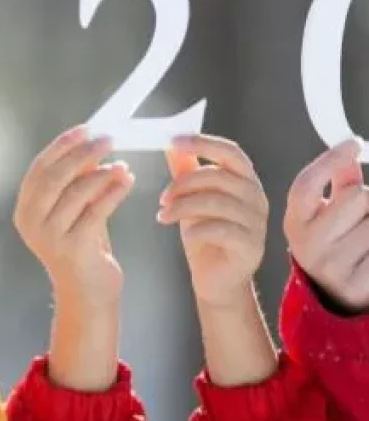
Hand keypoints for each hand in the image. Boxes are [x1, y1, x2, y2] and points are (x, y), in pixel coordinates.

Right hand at [13, 126, 133, 303]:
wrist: (88, 295)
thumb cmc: (83, 248)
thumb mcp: (74, 210)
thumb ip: (76, 181)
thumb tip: (92, 144)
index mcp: (25, 209)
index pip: (40, 167)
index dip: (63, 145)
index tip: (86, 129)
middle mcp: (30, 222)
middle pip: (55, 176)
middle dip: (83, 153)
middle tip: (108, 140)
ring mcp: (49, 237)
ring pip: (76, 192)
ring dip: (102, 173)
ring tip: (121, 164)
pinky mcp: (72, 248)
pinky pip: (96, 211)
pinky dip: (113, 192)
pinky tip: (127, 181)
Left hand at [161, 135, 267, 307]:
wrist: (217, 279)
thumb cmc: (206, 235)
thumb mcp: (192, 198)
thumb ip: (185, 170)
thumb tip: (171, 144)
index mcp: (244, 179)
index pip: (230, 151)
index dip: (203, 143)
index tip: (174, 141)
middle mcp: (256, 196)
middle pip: (218, 176)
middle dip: (183, 184)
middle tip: (162, 197)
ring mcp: (257, 222)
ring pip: (216, 202)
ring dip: (183, 207)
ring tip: (164, 215)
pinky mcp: (251, 245)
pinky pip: (221, 229)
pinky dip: (197, 230)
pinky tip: (185, 235)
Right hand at [283, 138, 368, 311]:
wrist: (334, 300)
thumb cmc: (335, 244)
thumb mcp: (326, 215)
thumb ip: (340, 182)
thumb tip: (352, 150)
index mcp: (295, 222)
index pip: (306, 184)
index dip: (329, 160)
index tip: (352, 144)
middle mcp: (307, 244)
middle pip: (356, 197)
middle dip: (368, 200)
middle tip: (362, 215)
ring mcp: (333, 267)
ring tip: (365, 238)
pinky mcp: (359, 285)